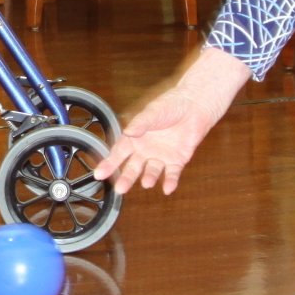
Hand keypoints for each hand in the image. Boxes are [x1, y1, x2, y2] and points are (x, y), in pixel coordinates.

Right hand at [91, 48, 250, 194]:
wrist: (194, 106)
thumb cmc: (171, 104)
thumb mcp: (151, 113)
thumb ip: (139, 124)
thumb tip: (127, 132)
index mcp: (135, 137)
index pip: (119, 153)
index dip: (109, 163)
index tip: (99, 174)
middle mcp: (146, 149)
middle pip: (133, 167)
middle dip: (126, 178)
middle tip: (119, 189)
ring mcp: (161, 155)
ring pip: (152, 172)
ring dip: (149, 178)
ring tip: (147, 183)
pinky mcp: (177, 160)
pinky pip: (172, 174)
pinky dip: (170, 181)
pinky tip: (168, 188)